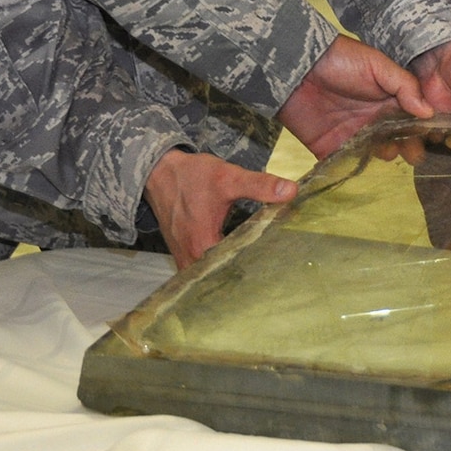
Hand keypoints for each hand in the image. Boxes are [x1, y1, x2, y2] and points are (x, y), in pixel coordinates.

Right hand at [144, 147, 296, 267]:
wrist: (160, 172)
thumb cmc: (191, 176)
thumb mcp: (228, 177)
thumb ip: (260, 186)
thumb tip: (290, 191)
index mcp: (203, 246)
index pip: (236, 270)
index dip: (259, 269)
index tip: (278, 268)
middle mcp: (191, 260)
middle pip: (225, 278)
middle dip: (249, 276)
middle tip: (276, 272)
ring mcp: (184, 260)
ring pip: (213, 276)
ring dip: (233, 273)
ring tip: (261, 272)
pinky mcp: (183, 255)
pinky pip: (204, 270)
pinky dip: (220, 268)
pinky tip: (239, 262)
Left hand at [278, 34, 433, 159]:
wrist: (296, 68)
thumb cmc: (341, 60)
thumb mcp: (377, 65)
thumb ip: (404, 86)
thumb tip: (429, 112)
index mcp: (388, 101)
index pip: (411, 120)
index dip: (421, 131)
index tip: (431, 139)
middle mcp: (374, 121)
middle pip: (398, 141)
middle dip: (408, 148)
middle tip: (412, 153)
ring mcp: (354, 136)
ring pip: (377, 155)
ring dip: (385, 157)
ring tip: (388, 152)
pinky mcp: (331, 149)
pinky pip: (348, 165)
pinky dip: (358, 170)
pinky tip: (368, 169)